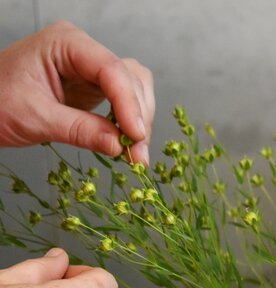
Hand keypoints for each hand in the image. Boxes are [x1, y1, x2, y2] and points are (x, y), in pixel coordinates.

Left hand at [0, 20, 153, 163]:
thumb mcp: (36, 118)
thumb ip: (80, 130)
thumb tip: (120, 145)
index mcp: (65, 44)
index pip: (111, 69)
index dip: (129, 104)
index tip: (136, 136)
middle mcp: (84, 52)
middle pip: (130, 79)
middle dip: (138, 117)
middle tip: (137, 155)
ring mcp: (91, 69)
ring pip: (134, 90)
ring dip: (140, 122)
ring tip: (135, 154)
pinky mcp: (94, 88)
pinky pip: (124, 102)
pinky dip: (129, 124)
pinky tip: (126, 143)